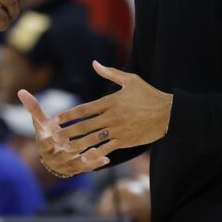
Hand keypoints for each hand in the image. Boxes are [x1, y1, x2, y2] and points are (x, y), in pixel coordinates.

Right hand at [18, 89, 99, 177]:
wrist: (53, 154)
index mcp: (44, 146)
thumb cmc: (48, 133)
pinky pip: (86, 168)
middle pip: (62, 156)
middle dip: (72, 150)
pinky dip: (95, 163)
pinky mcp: (76, 170)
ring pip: (76, 164)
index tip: (57, 135)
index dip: (51, 141)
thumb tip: (21, 91)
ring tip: (98, 149)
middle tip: (83, 144)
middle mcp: (53, 158)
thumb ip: (34, 108)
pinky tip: (106, 158)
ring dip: (86, 158)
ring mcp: (65, 166)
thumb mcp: (42, 122)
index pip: (46, 144)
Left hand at [51, 61, 172, 167]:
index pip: (86, 109)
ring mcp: (119, 130)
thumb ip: (110, 72)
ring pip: (94, 139)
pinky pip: (108, 148)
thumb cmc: (149, 94)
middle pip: (86, 125)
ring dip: (77, 144)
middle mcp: (113, 116)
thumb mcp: (130, 80)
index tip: (57, 118)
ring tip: (64, 149)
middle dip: (68, 131)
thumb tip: (94, 63)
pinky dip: (96, 154)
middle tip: (53, 137)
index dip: (70, 114)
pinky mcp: (126, 141)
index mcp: (111, 101)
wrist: (169, 113)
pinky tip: (85, 158)